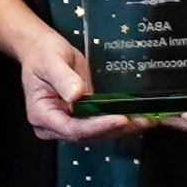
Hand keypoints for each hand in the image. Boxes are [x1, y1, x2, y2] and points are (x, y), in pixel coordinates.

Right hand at [5, 9, 132, 143]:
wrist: (42, 52)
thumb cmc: (43, 55)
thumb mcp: (51, 61)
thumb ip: (63, 78)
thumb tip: (76, 94)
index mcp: (41, 114)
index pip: (71, 128)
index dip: (97, 126)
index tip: (119, 119)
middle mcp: (53, 125)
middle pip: (86, 135)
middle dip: (114, 129)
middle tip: (140, 120)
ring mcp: (67, 123)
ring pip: (96, 134)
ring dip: (121, 129)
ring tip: (144, 120)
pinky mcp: (80, 119)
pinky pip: (100, 125)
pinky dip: (118, 123)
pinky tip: (136, 118)